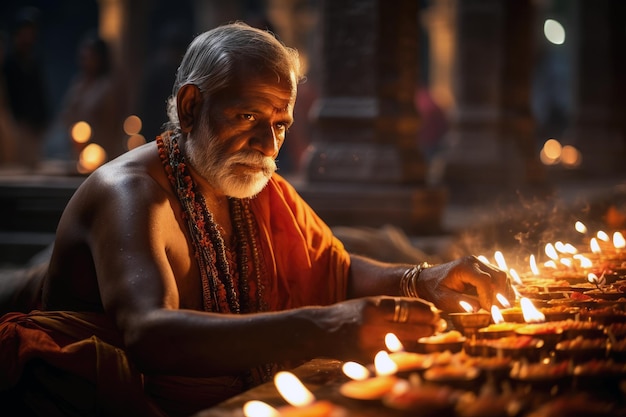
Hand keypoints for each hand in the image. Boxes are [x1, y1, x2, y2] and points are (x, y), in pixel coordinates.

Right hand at [323, 296, 442, 362]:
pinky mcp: (368, 359)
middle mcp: (372, 325)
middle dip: (429, 327)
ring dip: (423, 340)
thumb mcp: (367, 303)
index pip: (408, 308)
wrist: (319, 332)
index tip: (437, 312)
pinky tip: (416, 349)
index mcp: (372, 307)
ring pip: (407, 344)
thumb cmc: (347, 314)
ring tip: (432, 336)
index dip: (426, 311)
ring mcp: (370, 344)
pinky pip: (395, 356)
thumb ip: (392, 307)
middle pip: (411, 327)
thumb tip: (425, 311)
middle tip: (440, 325)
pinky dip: (409, 352)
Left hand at [415, 255, 512, 311]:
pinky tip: (499, 302)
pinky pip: (500, 277)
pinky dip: (503, 289)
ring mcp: (480, 263)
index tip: (488, 311)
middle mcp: (474, 262)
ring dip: (504, 293)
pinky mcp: (484, 268)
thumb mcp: (442, 299)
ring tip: (499, 308)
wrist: (428, 279)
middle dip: (501, 296)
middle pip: (498, 277)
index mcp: (463, 267)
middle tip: (498, 311)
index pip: (485, 281)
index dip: (490, 297)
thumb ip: (459, 303)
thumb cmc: (434, 290)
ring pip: (502, 276)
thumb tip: (478, 308)